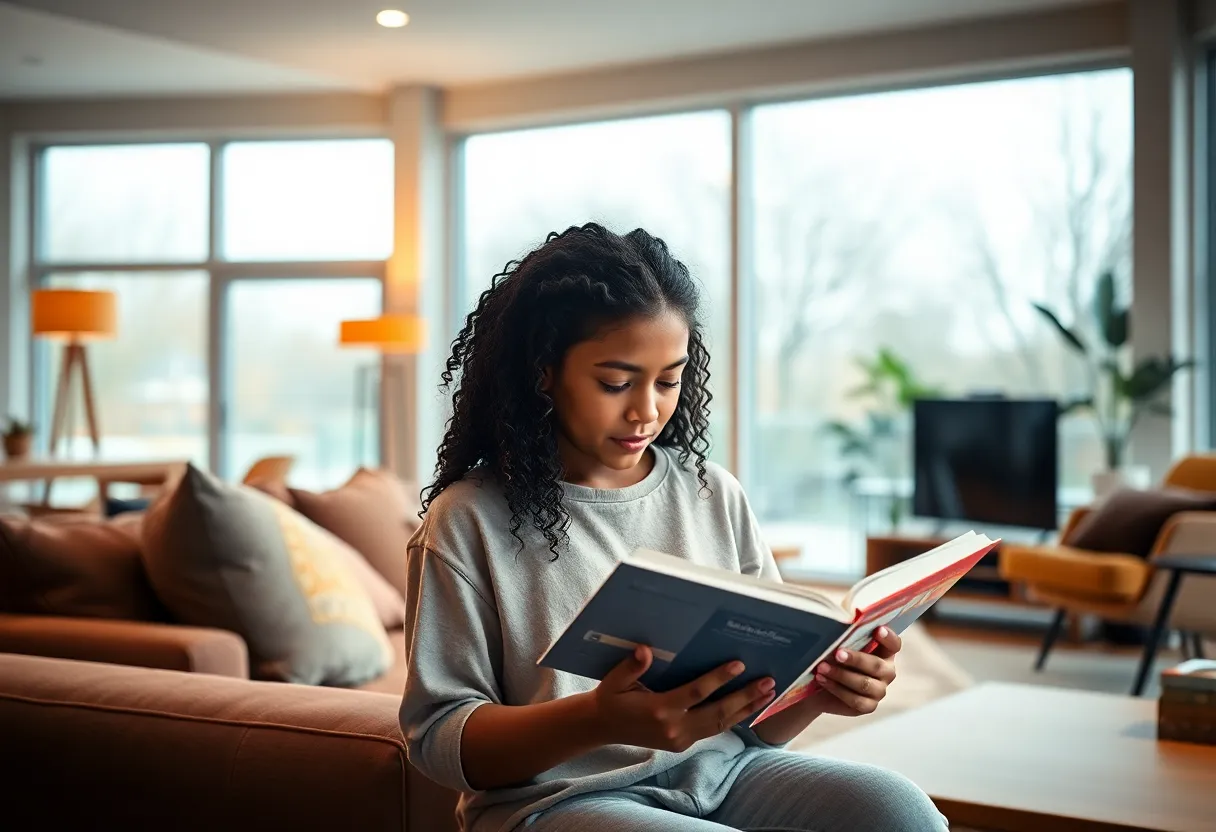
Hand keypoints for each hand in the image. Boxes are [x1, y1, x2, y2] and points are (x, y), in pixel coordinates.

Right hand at [591, 646, 776, 751]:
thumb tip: (645, 650)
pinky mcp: (683, 744)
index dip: (718, 679)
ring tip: (768, 693)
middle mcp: (674, 728)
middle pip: (717, 712)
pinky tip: (749, 707)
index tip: (739, 664)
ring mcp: (680, 739)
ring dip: (746, 709)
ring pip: (720, 724)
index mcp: (658, 710)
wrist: (602, 728)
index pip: (695, 693)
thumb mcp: (614, 681)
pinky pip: (713, 730)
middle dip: (745, 697)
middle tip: (769, 682)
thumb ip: (630, 667)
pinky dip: (734, 718)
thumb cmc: (610, 698)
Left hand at [811, 626, 900, 716]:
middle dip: (856, 659)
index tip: (878, 630)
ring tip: (821, 667)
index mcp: (884, 653)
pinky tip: (822, 680)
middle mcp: (886, 672)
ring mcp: (879, 690)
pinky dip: (836, 689)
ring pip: (864, 683)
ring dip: (841, 675)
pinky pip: (855, 699)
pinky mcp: (869, 706)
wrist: (821, 687)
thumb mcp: (841, 647)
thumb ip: (847, 639)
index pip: (894, 644)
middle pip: (876, 665)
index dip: (888, 637)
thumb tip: (839, 630)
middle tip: (837, 653)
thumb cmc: (834, 660)